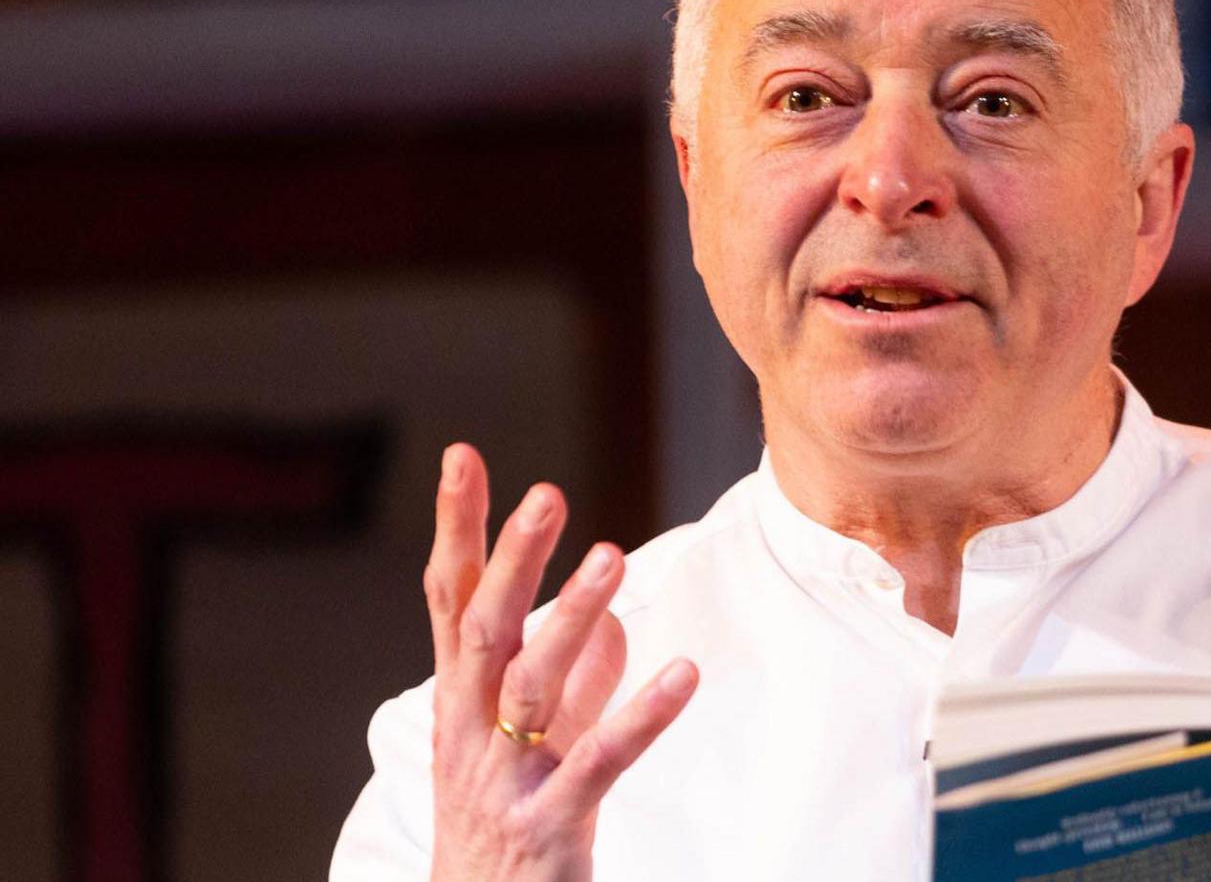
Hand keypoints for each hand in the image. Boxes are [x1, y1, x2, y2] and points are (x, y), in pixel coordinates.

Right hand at [422, 444, 697, 881]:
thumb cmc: (502, 833)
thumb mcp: (529, 747)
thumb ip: (568, 684)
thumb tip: (610, 624)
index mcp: (461, 704)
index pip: (451, 599)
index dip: (456, 528)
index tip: (463, 453)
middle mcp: (469, 733)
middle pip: (483, 631)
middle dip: (510, 559)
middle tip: (547, 493)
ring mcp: (506, 780)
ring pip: (532, 686)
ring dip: (572, 617)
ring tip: (612, 554)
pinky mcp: (550, 827)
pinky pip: (598, 762)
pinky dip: (640, 713)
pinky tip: (682, 671)